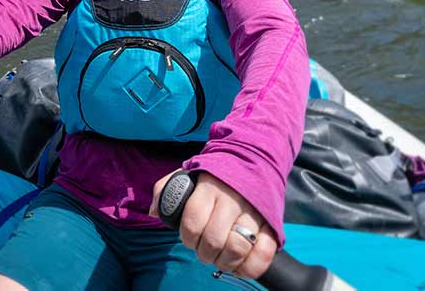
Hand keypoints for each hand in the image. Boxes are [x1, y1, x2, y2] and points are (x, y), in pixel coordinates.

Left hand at [150, 170, 276, 278]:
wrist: (254, 157)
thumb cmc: (215, 174)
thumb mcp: (187, 173)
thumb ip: (166, 190)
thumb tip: (153, 212)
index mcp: (209, 187)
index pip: (193, 221)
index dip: (188, 238)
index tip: (189, 239)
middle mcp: (232, 199)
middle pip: (214, 240)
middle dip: (204, 253)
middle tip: (204, 252)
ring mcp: (254, 212)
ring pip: (237, 248)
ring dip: (224, 262)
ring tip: (220, 259)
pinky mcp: (272, 223)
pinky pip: (264, 253)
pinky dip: (250, 267)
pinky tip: (240, 265)